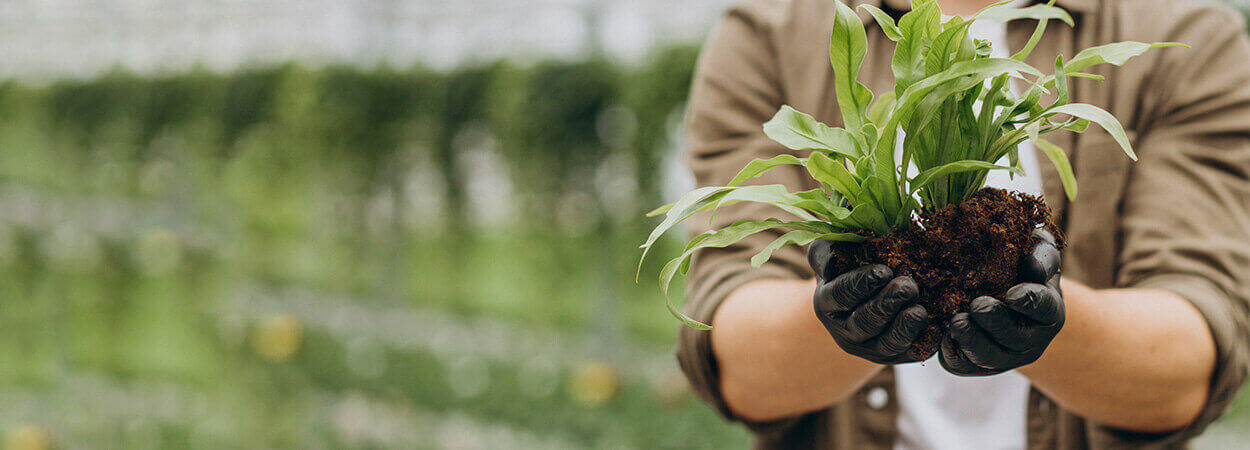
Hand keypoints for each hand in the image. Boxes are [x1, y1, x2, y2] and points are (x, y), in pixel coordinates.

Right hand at [807, 240, 931, 363]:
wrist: (865, 296)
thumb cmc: (849, 266)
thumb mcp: (832, 253)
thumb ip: (825, 252)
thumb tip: (829, 266)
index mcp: (827, 303)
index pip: (841, 295)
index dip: (862, 283)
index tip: (884, 271)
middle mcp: (845, 331)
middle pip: (865, 322)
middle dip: (887, 304)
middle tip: (908, 286)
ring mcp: (870, 348)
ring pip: (888, 343)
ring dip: (905, 327)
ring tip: (919, 310)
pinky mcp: (896, 356)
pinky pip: (913, 352)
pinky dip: (926, 341)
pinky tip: (937, 327)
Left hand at [939, 228, 1064, 375]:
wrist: (1000, 290)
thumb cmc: (1020, 264)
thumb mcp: (1035, 250)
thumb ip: (1040, 253)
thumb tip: (1035, 266)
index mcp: (1049, 311)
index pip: (1045, 309)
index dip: (1030, 303)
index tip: (1012, 293)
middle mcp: (1032, 340)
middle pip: (1016, 340)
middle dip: (996, 323)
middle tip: (977, 305)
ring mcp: (1006, 357)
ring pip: (991, 359)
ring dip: (973, 342)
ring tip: (956, 321)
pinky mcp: (977, 365)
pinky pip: (964, 366)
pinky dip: (952, 353)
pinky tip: (941, 336)